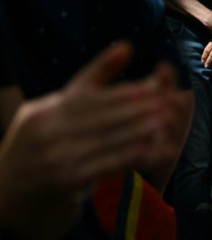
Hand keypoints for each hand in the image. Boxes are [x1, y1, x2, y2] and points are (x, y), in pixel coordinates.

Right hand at [0, 42, 183, 239]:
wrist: (10, 194)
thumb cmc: (45, 146)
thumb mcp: (59, 110)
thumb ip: (93, 80)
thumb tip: (128, 46)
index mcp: (46, 109)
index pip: (90, 94)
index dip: (125, 90)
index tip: (155, 84)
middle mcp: (47, 128)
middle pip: (100, 114)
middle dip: (137, 107)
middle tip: (167, 102)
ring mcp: (55, 155)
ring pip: (107, 138)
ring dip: (140, 130)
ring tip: (166, 122)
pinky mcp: (67, 180)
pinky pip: (108, 164)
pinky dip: (136, 155)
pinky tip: (158, 151)